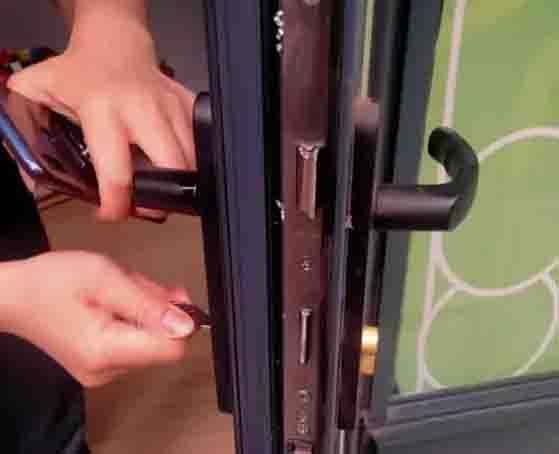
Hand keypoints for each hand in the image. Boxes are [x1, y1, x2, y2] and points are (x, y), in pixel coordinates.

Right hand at [0, 251, 194, 386]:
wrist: (14, 296)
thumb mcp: (106, 277)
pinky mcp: (102, 366)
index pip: (172, 349)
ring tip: (115, 292)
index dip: (179, 321)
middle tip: (129, 285)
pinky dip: (134, 319)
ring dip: (145, 310)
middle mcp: (108, 371)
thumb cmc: (53, 281)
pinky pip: (136, 342)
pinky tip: (113, 303)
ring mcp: (104, 372)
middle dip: (156, 309)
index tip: (167, 296)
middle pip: (162, 343)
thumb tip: (187, 325)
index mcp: (107, 351)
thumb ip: (149, 302)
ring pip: (151, 340)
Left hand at [7, 16, 195, 220]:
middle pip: (171, 168)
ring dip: (181, 182)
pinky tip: (179, 165)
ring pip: (193, 159)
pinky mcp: (188, 105)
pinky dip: (195, 160)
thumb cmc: (79, 73)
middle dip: (163, 198)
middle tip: (148, 208)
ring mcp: (171, 107)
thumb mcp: (40, 95)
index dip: (117, 204)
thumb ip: (28, 134)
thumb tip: (30, 182)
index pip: (117, 172)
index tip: (111, 213)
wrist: (115, 43)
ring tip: (162, 189)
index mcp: (104, 111)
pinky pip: (202, 142)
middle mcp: (143, 111)